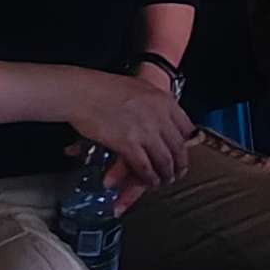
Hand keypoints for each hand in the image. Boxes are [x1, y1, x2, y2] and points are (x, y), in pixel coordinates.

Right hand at [64, 70, 194, 189]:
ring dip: (166, 174)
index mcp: (164, 100)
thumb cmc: (103, 88)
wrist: (82, 92)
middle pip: (178, 147)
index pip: (187, 128)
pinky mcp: (128, 144)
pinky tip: (148, 182)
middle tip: (177, 172)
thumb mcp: (139, 88)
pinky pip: (144, 166)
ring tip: (164, 181)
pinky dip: (148, 178)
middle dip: (179, 164)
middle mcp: (159, 116)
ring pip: (164, 160)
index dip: (187, 144)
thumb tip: (160, 115)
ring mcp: (145, 131)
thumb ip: (153, 103)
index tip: (183, 152)